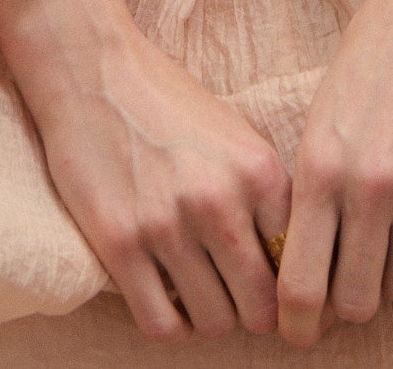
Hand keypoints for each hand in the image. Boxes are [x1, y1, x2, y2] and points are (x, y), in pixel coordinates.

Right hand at [0, 0, 288, 342]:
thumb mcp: (236, 137)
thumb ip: (264, 197)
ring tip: (196, 291)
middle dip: (252, 312)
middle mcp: (219, 200)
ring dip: (208, 317)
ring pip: (213, 324)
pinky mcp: (119, 243)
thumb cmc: (167, 102)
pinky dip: (169, 323)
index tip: (271, 287)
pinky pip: (161, 325)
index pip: (298, 266)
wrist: (94, 68)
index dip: (287, 285)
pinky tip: (164, 296)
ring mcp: (168, 225)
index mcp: (258, 171)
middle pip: (261, 309)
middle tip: (234, 297)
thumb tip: (290, 267)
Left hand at [275, 0, 392, 346]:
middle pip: (356, 303)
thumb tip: (304, 267)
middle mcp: (370, 185)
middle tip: (353, 280)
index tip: (301, 331)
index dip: (298, 323)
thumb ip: (313, 191)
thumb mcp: (321, 117)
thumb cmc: (370, 55)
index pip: (300, 286)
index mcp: (319, 168)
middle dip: (351, 301)